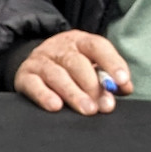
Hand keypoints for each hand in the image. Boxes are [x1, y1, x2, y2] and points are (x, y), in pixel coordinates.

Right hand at [13, 30, 132, 115]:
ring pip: (57, 74)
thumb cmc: (71, 68)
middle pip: (76, 62)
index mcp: (79, 41)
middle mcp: (58, 47)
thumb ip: (108, 76)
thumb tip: (125, 87)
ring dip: (74, 93)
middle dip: (92, 85)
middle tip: (104, 105)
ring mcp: (40, 59)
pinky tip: (56, 106)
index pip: (97, 46)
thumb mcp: (90, 65)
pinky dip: (44, 95)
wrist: (37, 62)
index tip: (122, 81)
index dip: (112, 62)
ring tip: (88, 109)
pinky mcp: (25, 75)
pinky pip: (34, 84)